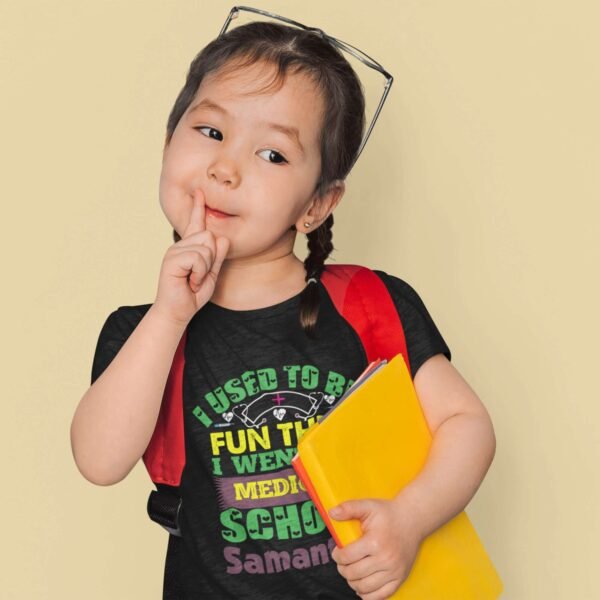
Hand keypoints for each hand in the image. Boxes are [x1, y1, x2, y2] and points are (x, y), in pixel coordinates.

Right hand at [153, 188, 229, 323]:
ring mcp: (174, 251)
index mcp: (189, 248)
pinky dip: (199, 273)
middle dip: (212, 259)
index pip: (196, 224)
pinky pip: (198, 258)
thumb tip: (223, 238)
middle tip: (200, 276)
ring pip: (206, 248)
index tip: (199, 191)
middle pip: (209, 236)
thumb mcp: (212, 275)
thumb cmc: (193, 294)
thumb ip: (218, 257)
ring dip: (205, 269)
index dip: (198, 207)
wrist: (178, 311)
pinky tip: (190, 281)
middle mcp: (180, 246)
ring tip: (193, 279)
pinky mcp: (171, 259)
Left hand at [329, 496, 424, 599]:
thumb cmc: (388, 513)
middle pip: (353, 574)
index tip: (337, 551)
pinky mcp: (400, 579)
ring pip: (364, 587)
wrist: (412, 520)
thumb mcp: (368, 506)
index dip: (337, 555)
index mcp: (375, 542)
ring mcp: (394, 571)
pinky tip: (362, 585)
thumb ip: (349, 508)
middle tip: (342, 562)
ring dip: (353, 582)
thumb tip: (332, 513)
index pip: (347, 557)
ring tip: (352, 571)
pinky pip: (381, 596)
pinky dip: (368, 594)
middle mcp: (385, 559)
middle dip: (342, 569)